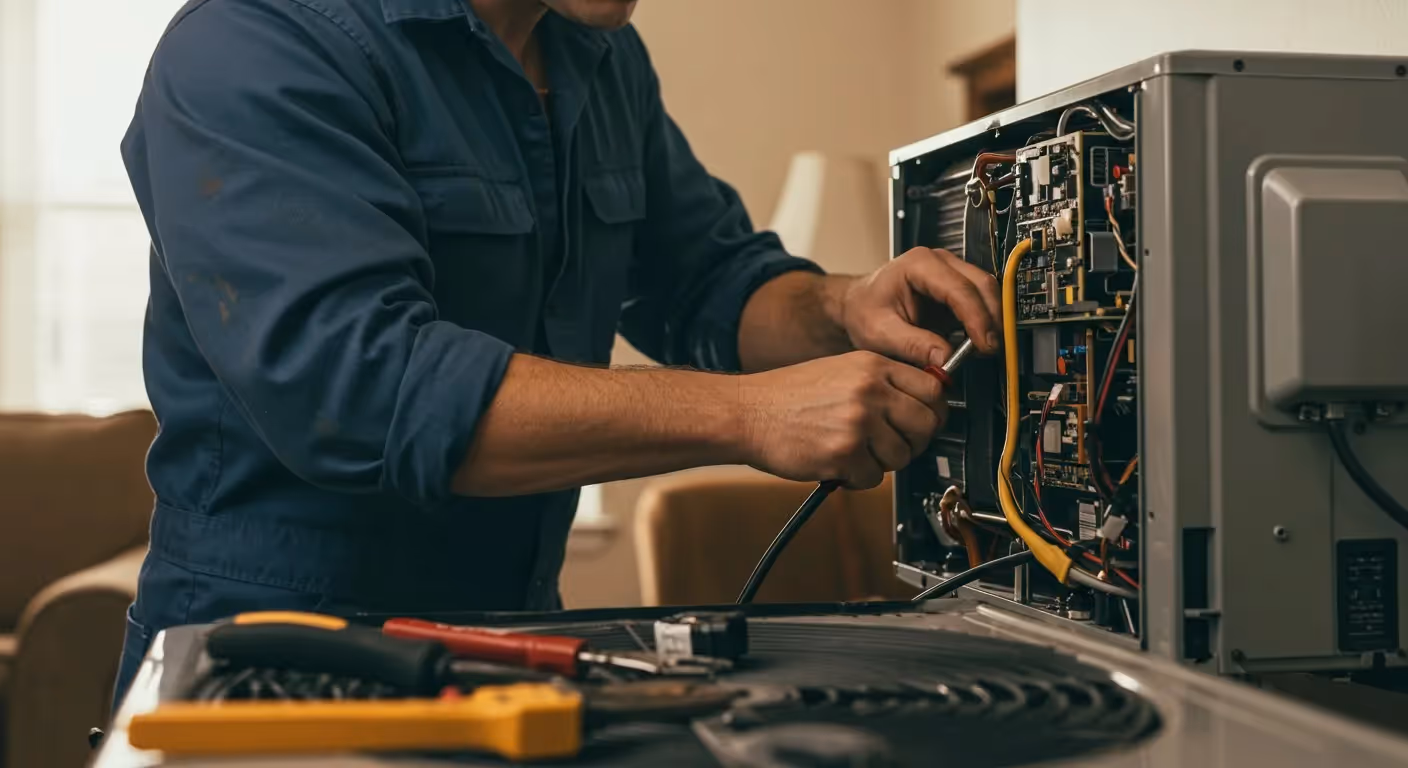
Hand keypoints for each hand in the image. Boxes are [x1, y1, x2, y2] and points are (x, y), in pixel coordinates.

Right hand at [735, 351, 946, 488]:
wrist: (746, 412)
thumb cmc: (786, 395)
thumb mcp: (842, 369)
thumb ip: (882, 382)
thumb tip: (922, 404)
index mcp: (873, 365)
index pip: (934, 388)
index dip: (933, 411)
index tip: (924, 421)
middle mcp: (870, 390)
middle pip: (926, 425)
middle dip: (914, 442)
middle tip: (893, 445)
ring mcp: (858, 422)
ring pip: (902, 457)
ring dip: (882, 463)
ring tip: (855, 453)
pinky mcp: (844, 454)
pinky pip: (874, 478)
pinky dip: (857, 478)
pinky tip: (837, 463)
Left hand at [840, 247, 1002, 368]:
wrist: (858, 305)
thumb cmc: (864, 311)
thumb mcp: (879, 332)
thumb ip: (912, 345)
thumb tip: (945, 357)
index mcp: (919, 264)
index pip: (959, 289)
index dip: (977, 318)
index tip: (984, 344)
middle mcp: (939, 262)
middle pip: (981, 285)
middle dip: (992, 319)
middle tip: (990, 350)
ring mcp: (951, 273)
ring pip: (987, 292)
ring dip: (992, 321)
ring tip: (985, 350)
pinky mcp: (956, 288)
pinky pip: (981, 302)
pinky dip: (985, 322)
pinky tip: (979, 344)